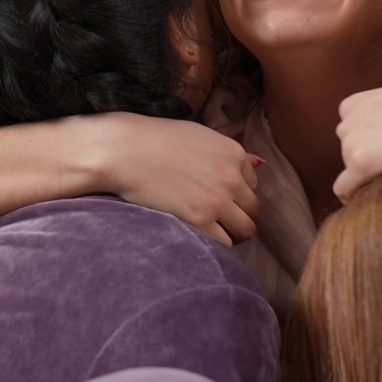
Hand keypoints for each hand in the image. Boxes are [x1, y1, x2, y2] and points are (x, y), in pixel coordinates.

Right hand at [97, 113, 260, 245]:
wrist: (124, 150)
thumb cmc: (156, 139)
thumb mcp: (200, 136)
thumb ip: (228, 154)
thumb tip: (258, 163)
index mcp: (234, 153)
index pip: (252, 186)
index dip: (236, 195)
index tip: (218, 198)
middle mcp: (232, 177)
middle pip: (253, 210)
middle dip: (239, 216)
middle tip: (219, 221)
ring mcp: (217, 200)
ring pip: (245, 230)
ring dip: (232, 234)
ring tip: (212, 233)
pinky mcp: (199, 219)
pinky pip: (224, 243)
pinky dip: (216, 244)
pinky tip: (200, 238)